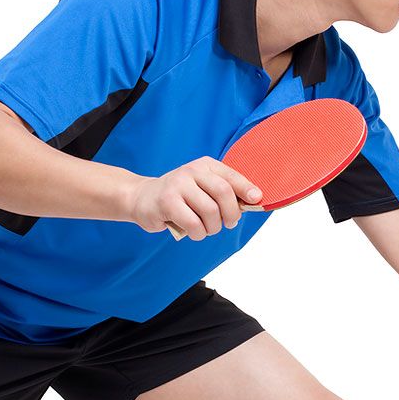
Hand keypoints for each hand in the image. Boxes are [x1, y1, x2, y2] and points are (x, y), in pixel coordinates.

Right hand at [128, 157, 262, 239]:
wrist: (142, 198)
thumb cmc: (180, 197)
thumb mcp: (202, 188)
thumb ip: (224, 193)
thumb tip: (253, 201)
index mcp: (205, 165)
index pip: (231, 176)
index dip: (247, 189)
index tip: (257, 200)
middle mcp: (192, 171)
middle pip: (223, 193)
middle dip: (231, 213)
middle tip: (229, 223)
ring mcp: (178, 185)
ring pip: (210, 211)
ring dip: (213, 227)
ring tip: (207, 229)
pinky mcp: (167, 202)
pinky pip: (193, 223)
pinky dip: (199, 233)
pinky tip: (195, 232)